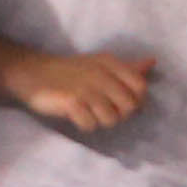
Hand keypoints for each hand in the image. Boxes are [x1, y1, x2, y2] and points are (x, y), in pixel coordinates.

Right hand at [11, 49, 154, 132]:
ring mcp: (86, 88)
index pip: (140, 87)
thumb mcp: (101, 64)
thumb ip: (127, 68)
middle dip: (120, 115)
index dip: (136, 100)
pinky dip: (85, 125)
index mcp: (111, 63)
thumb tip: (153, 62)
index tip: (120, 103)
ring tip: (88, 113)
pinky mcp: (71, 101)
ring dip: (101, 121)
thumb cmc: (72, 71)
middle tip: (102, 111)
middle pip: (130, 107)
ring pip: (112, 119)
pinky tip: (76, 116)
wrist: (33, 73)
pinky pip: (90, 124)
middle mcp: (101, 74)